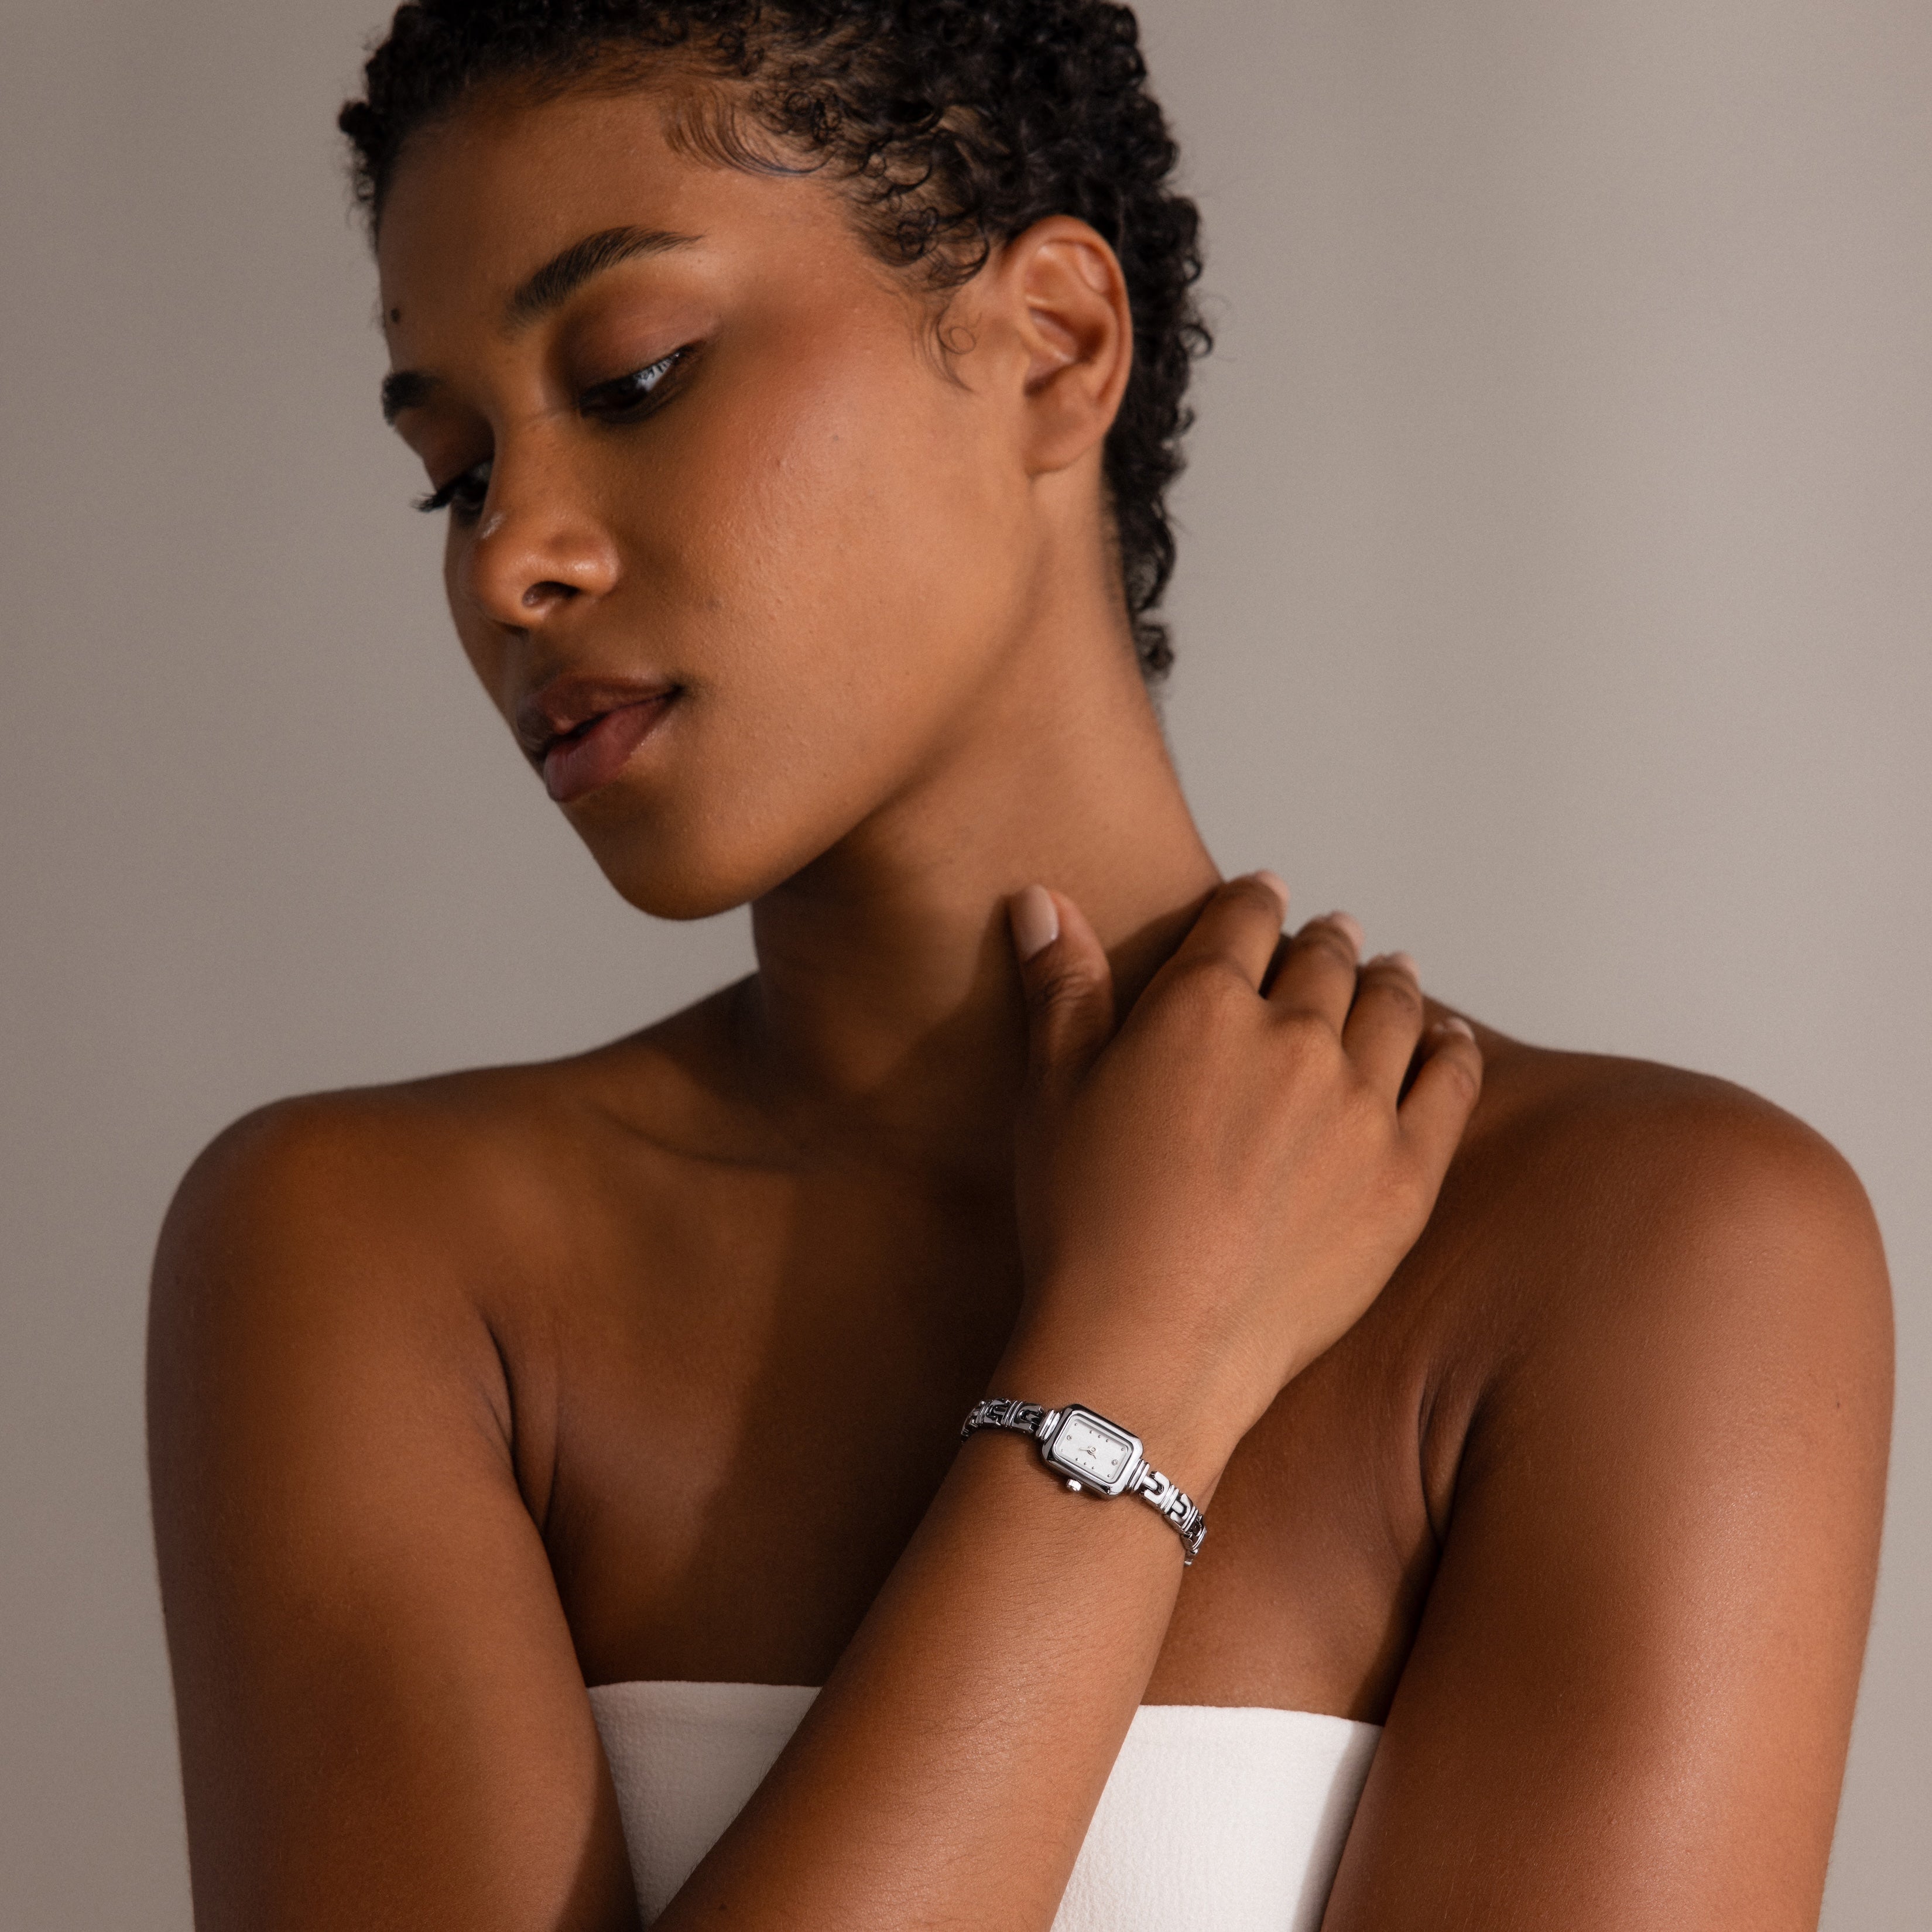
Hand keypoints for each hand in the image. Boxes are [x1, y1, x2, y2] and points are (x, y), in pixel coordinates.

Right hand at [999, 875, 1481, 1484]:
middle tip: (1333, 935)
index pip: (1244, 918)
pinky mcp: (1406, 1173)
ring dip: (1391, 980)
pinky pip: (1449, 1084)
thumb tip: (1040, 899)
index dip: (1255, 898)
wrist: (1150, 1346)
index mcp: (1203, 1004)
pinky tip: (1449, 1040)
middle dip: (1326, 941)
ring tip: (1392, 971)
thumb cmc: (1084, 1221)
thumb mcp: (1052, 1092)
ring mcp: (1360, 1104)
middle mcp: (1293, 1037)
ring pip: (1394, 1009)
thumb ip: (1061, 987)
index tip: (1266, 893)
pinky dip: (1451, 1049)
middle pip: (1326, 961)